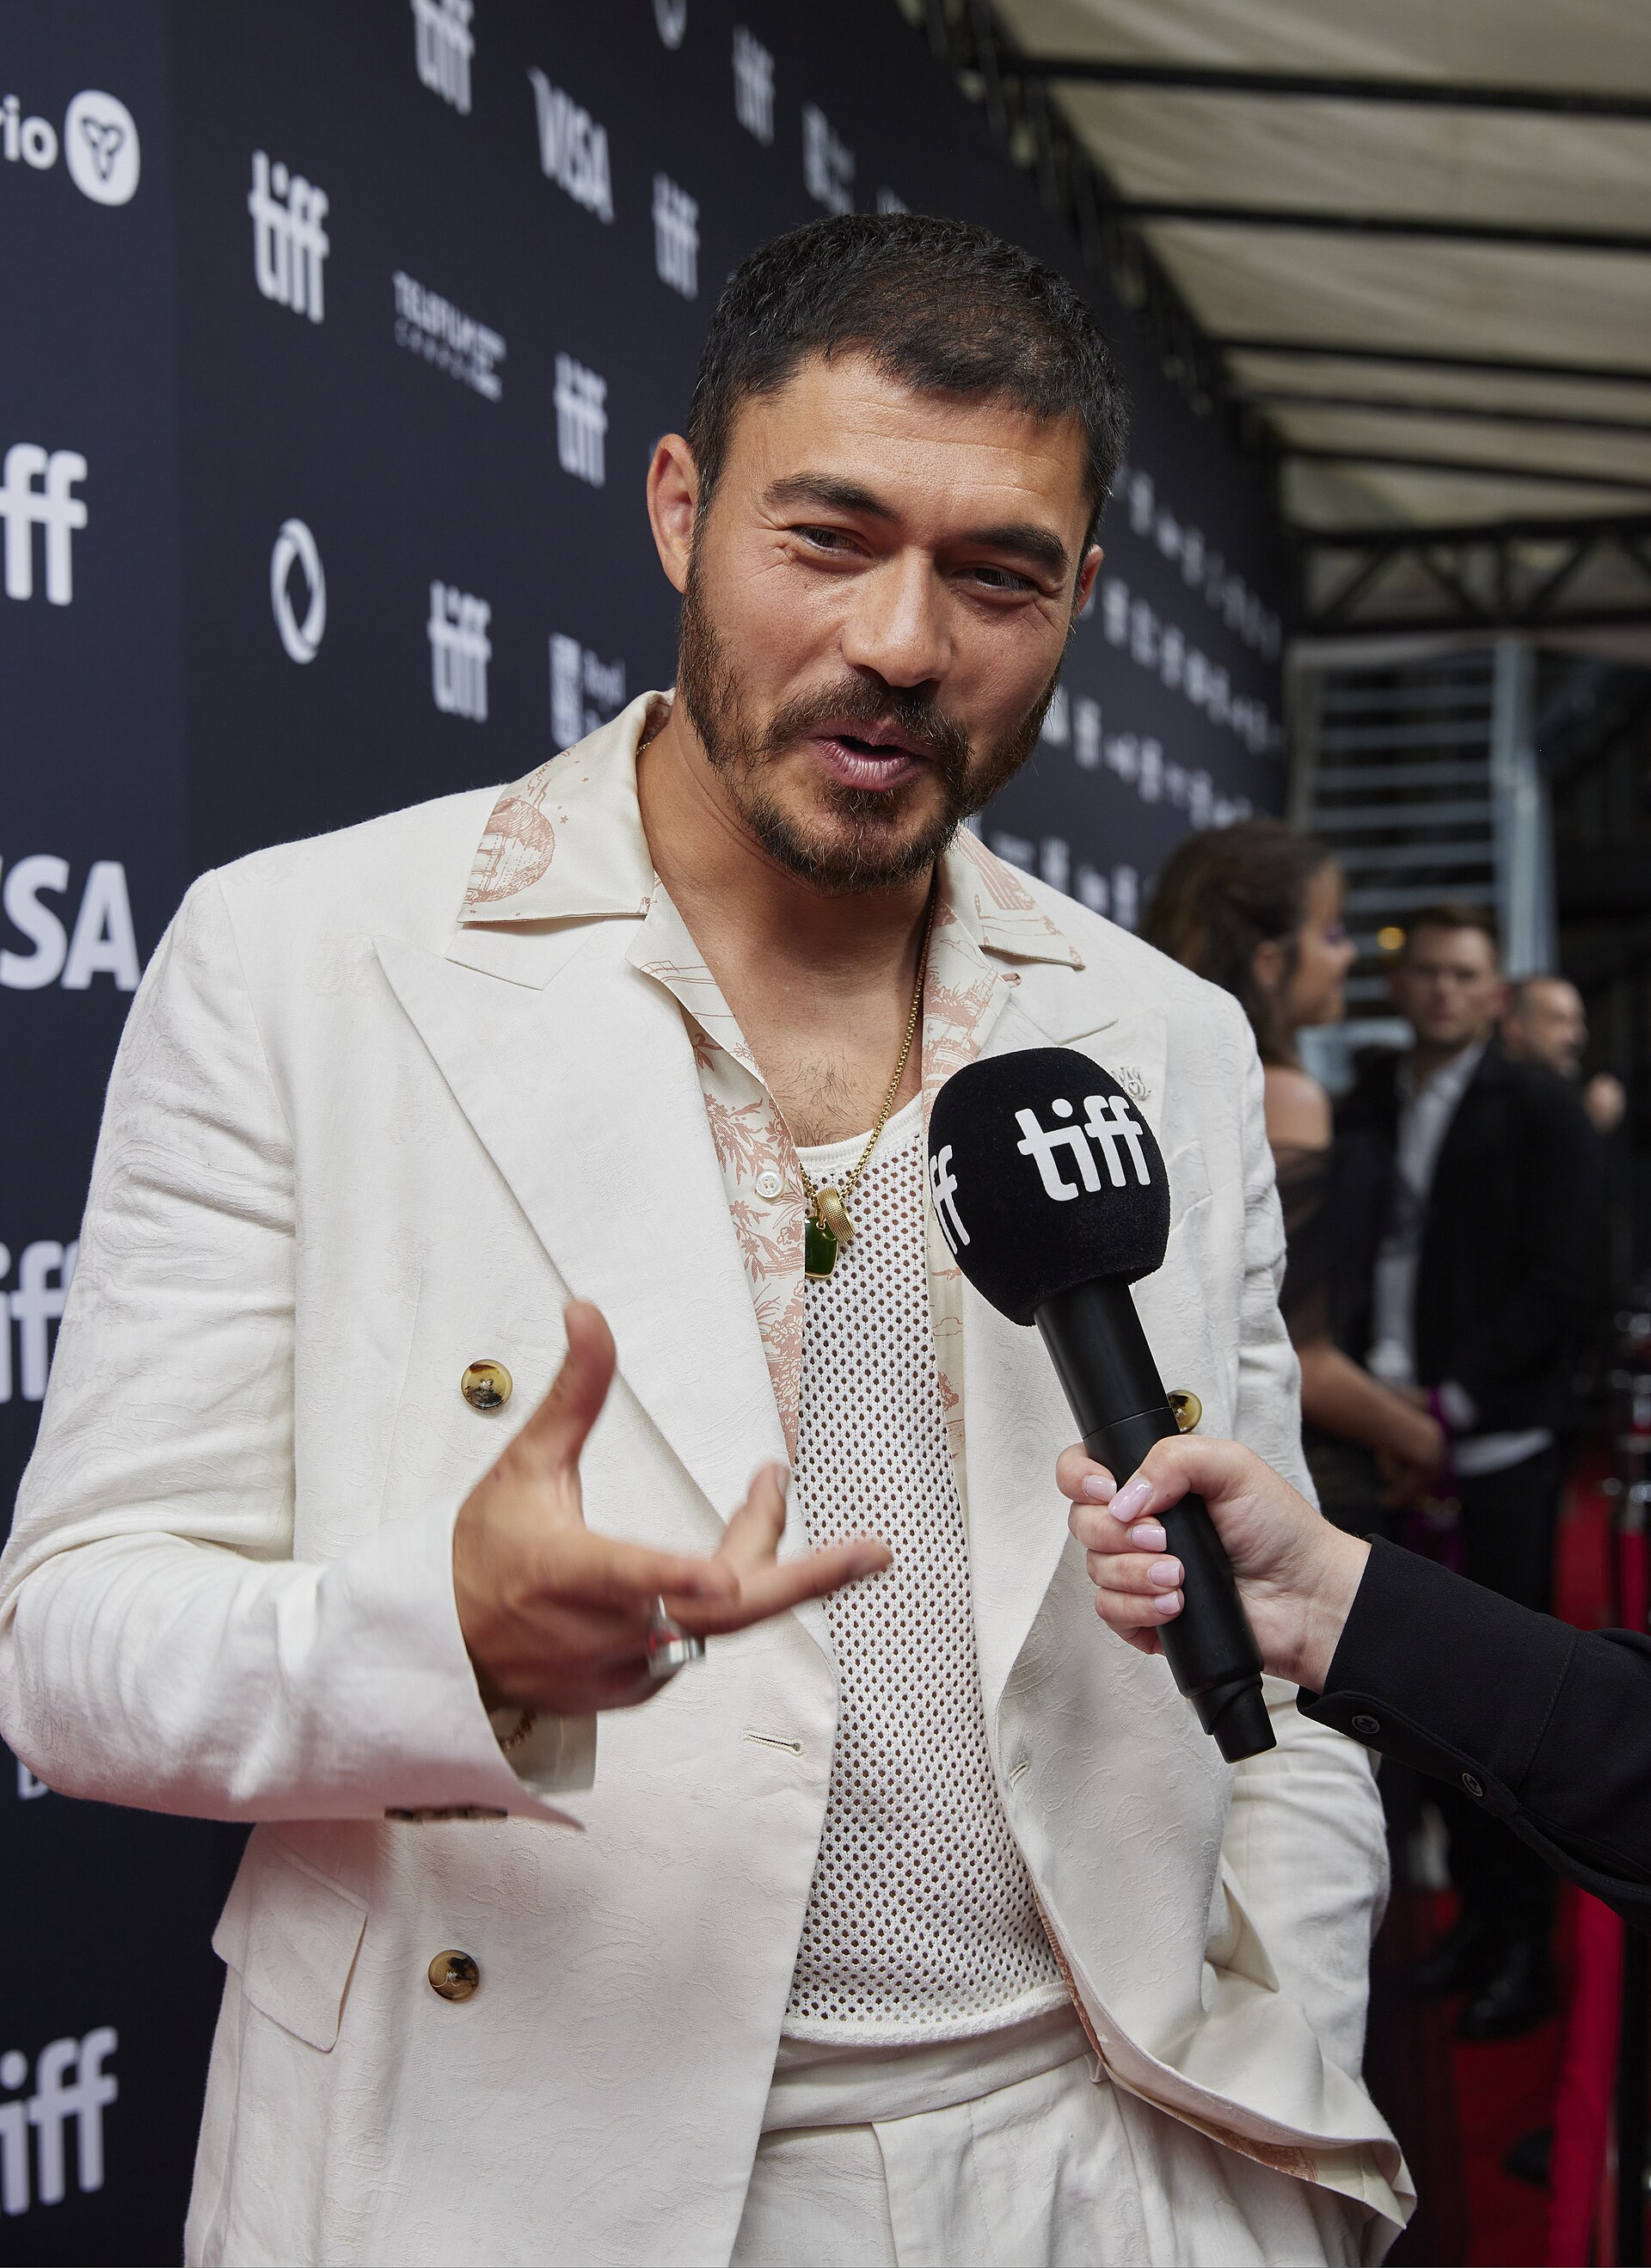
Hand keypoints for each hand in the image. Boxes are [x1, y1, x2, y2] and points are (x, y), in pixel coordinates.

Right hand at [453, 1301, 890, 1714]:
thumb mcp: (525, 1466)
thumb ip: (575, 1393)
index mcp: (568, 1572)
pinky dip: (715, 1598)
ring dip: (756, 1559)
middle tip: (870, 1552)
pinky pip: (693, 1642)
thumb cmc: (483, 1555)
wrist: (445, 1648)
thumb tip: (589, 1315)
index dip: (680, 1575)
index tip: (721, 1577)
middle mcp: (601, 1631)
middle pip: (719, 1613)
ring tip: (767, 1490)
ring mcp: (621, 1669)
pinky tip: (717, 1562)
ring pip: (716, 1620)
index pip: (634, 1575)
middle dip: (803, 1579)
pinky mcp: (632, 1690)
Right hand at [1059, 1435, 1369, 1689]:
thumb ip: (1173, 1458)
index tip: (1106, 1490)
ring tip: (1181, 1576)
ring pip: (1095, 1570)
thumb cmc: (1279, 1529)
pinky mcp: (1145, 1616)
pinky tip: (1176, 1605)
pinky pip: (1110, 1612)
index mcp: (1151, 1484)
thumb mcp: (1233, 1466)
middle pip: (1083, 1522)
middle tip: (1161, 1538)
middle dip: (1116, 1532)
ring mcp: (1139, 1573)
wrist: (1306, 1595)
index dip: (1080, 1478)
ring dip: (1135, 1573)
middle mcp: (1139, 1526)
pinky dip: (1139, 1608)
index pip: (1082, 1471)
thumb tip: (1124, 1495)